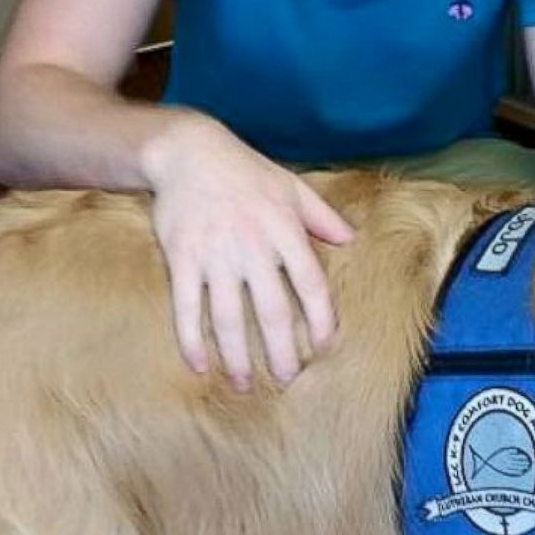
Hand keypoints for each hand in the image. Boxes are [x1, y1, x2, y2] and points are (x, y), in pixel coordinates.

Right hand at [144, 114, 352, 389]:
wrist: (188, 150)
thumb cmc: (247, 171)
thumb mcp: (292, 187)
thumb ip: (322, 217)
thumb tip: (352, 239)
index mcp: (285, 232)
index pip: (311, 285)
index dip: (320, 318)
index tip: (323, 345)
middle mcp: (253, 248)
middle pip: (273, 311)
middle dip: (280, 351)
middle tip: (286, 379)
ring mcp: (216, 255)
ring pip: (229, 317)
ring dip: (236, 356)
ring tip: (243, 384)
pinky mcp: (182, 258)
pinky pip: (187, 306)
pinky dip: (190, 339)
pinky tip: (199, 366)